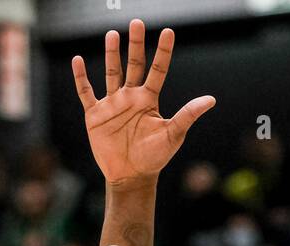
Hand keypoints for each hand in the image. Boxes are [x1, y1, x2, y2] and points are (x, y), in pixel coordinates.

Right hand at [73, 22, 215, 183]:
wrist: (131, 177)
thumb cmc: (154, 158)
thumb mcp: (172, 135)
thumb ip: (188, 115)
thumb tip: (211, 100)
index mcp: (149, 100)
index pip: (157, 71)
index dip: (163, 52)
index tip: (168, 32)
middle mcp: (130, 97)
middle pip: (133, 65)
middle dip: (135, 45)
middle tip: (136, 23)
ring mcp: (112, 104)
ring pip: (111, 73)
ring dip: (112, 55)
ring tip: (112, 35)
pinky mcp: (95, 115)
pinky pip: (86, 92)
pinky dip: (81, 78)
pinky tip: (78, 61)